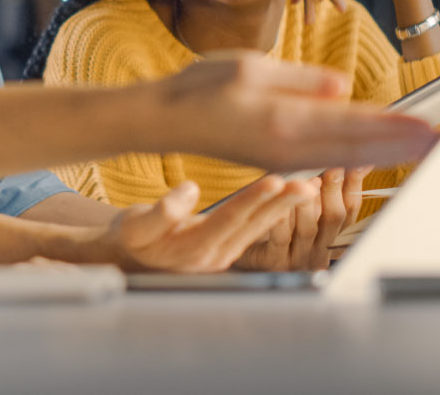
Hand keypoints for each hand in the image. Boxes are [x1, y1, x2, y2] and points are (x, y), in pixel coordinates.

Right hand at [102, 177, 317, 271]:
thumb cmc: (132, 238)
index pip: (229, 219)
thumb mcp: (134, 225)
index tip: (274, 181)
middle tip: (307, 184)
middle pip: (253, 225)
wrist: (130, 259)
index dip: (252, 200)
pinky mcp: (229, 247)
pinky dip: (277, 210)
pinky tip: (291, 196)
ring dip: (286, 207)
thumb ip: (160, 212)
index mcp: (193, 249)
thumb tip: (188, 190)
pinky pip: (258, 227)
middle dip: (282, 204)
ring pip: (260, 227)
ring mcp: (225, 254)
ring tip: (309, 188)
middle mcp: (215, 255)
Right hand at [158, 52, 437, 171]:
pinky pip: (328, 158)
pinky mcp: (279, 160)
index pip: (352, 124)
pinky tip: (376, 149)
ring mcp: (284, 160)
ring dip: (386, 150)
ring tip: (422, 146)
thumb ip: (300, 79)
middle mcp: (289, 149)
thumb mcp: (251, 67)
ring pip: (347, 156)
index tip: (428, 127)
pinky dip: (359, 153)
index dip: (394, 126)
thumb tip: (343, 88)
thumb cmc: (201, 87)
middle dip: (402, 144)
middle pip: (358, 147)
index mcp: (283, 121)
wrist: (165, 121)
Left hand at [232, 167, 369, 270]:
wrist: (239, 249)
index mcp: (328, 236)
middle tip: (331, 168)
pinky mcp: (273, 261)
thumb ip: (316, 188)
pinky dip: (282, 217)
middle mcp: (317, 250)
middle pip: (334, 219)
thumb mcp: (297, 206)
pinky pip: (280, 237)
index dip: (354, 185)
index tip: (356, 162)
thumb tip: (343, 160)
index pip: (349, 210)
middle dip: (333, 190)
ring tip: (303, 183)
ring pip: (308, 229)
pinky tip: (278, 201)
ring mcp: (296, 258)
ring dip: (306, 202)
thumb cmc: (270, 226)